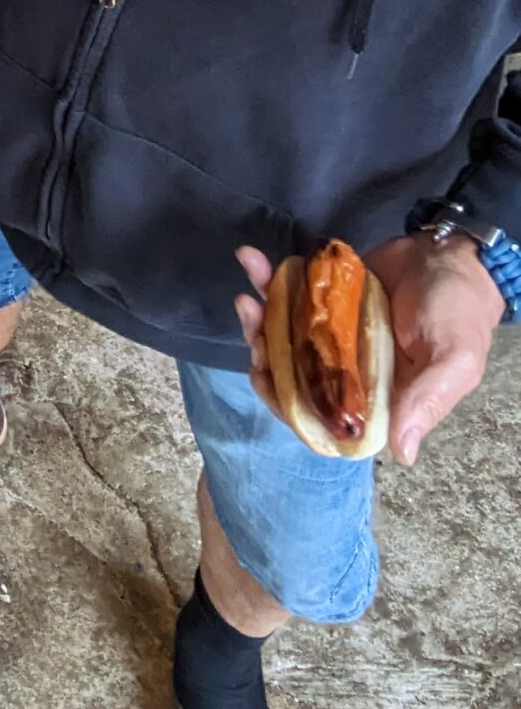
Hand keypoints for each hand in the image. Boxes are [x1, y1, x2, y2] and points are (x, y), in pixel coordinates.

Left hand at [234, 236, 503, 467]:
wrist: (452, 254)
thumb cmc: (460, 312)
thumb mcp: (453, 361)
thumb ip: (425, 402)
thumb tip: (400, 454)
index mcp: (376, 397)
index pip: (321, 416)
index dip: (286, 402)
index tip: (265, 375)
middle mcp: (348, 371)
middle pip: (291, 374)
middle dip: (264, 351)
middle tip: (253, 319)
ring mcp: (334, 332)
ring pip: (284, 334)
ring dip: (259, 317)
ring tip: (248, 294)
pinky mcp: (327, 296)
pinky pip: (291, 294)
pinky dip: (268, 278)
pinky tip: (254, 259)